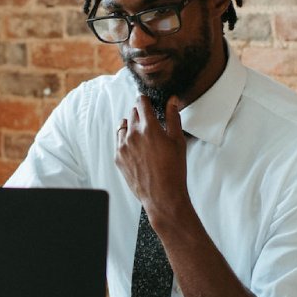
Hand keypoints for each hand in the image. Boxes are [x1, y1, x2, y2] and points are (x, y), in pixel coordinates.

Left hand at [115, 95, 190, 225]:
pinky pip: (119, 142)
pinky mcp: (118, 158)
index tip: (148, 103)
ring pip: (123, 127)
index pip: (141, 102)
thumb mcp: (178, 141)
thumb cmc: (173, 170)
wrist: (162, 195)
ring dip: (131, 127)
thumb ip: (173, 117)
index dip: (146, 101)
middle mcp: (133, 135)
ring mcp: (123, 147)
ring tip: (143, 137)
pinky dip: (126, 141)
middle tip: (150, 124)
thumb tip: (172, 101)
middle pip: (132, 113)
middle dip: (141, 115)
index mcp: (149, 127)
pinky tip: (137, 149)